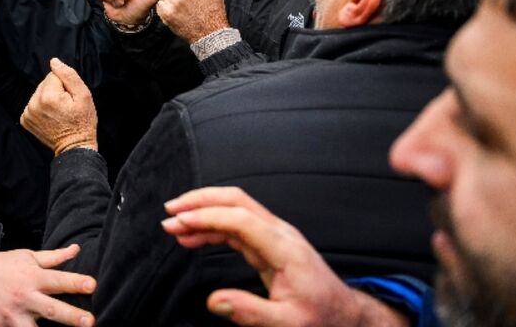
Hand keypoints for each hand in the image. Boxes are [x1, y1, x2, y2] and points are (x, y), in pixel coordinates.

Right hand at [0, 243, 95, 326]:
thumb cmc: (3, 266)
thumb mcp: (27, 257)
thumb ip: (54, 257)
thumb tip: (76, 249)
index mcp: (33, 277)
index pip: (59, 280)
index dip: (76, 283)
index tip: (92, 285)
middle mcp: (24, 296)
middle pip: (51, 308)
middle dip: (71, 316)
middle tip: (90, 321)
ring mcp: (10, 314)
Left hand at [21, 59, 98, 155]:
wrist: (74, 147)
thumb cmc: (82, 123)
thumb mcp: (83, 95)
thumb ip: (69, 75)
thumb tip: (54, 62)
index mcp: (48, 96)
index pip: (53, 75)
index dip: (65, 85)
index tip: (70, 99)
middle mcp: (34, 104)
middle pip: (44, 83)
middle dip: (56, 91)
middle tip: (65, 106)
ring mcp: (28, 113)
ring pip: (39, 93)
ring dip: (48, 99)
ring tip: (59, 112)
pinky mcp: (25, 120)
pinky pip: (33, 103)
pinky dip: (41, 107)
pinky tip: (50, 116)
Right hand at [162, 187, 407, 326]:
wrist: (344, 315)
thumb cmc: (321, 317)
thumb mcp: (288, 324)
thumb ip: (251, 312)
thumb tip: (214, 301)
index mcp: (285, 249)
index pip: (241, 219)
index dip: (207, 217)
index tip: (179, 223)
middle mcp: (280, 234)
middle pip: (237, 201)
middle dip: (201, 201)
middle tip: (171, 211)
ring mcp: (275, 236)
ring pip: (235, 209)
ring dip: (203, 212)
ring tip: (174, 225)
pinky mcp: (269, 243)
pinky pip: (236, 225)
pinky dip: (212, 226)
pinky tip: (194, 236)